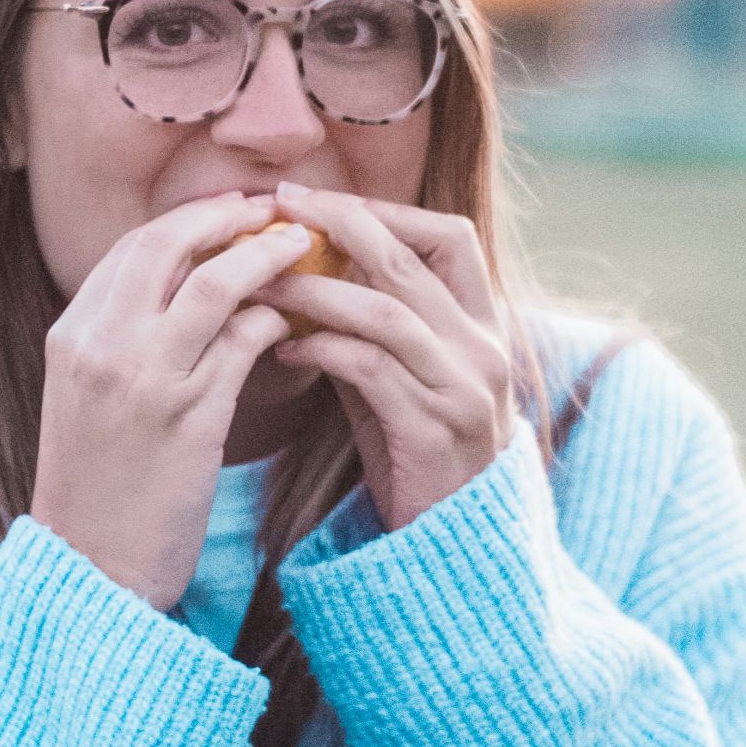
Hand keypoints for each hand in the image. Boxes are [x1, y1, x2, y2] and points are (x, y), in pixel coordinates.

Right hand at [30, 191, 313, 611]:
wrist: (88, 568)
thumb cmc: (96, 485)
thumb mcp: (85, 397)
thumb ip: (120, 339)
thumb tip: (181, 287)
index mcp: (70, 335)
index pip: (132, 248)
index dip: (187, 220)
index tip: (227, 211)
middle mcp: (102, 345)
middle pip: (168, 245)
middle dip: (224, 217)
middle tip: (269, 211)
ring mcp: (145, 379)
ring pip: (215, 283)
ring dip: (264, 256)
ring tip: (300, 249)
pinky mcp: (191, 418)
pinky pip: (244, 342)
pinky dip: (273, 321)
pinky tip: (291, 325)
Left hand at [249, 182, 515, 532]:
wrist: (457, 547)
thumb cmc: (415, 453)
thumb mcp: (402, 377)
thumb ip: (371, 326)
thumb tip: (306, 268)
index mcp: (483, 325)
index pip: (449, 237)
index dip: (385, 209)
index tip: (318, 200)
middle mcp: (482, 349)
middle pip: (410, 259)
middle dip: (340, 223)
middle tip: (279, 206)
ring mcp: (463, 389)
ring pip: (385, 310)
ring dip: (314, 288)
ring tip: (262, 281)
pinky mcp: (432, 431)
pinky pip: (369, 369)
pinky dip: (322, 348)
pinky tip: (284, 348)